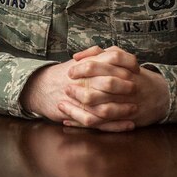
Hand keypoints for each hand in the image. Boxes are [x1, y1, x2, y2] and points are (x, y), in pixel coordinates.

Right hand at [20, 56, 137, 131]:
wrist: (40, 87)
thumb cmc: (62, 74)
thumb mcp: (78, 62)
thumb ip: (95, 55)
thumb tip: (116, 52)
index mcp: (86, 66)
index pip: (112, 59)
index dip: (127, 64)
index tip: (136, 69)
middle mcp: (84, 81)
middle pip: (110, 83)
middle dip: (126, 87)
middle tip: (136, 88)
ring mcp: (81, 100)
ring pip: (107, 106)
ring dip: (123, 108)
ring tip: (134, 108)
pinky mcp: (78, 115)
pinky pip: (100, 123)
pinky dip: (117, 125)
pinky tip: (129, 124)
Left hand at [59, 46, 168, 130]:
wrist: (162, 95)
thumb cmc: (135, 75)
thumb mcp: (122, 59)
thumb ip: (100, 54)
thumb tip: (77, 56)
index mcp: (124, 70)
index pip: (101, 66)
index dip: (84, 68)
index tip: (70, 70)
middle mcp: (126, 88)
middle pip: (101, 89)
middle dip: (80, 90)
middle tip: (67, 88)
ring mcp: (126, 106)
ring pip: (100, 110)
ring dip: (79, 110)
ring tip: (62, 105)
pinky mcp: (125, 121)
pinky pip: (103, 125)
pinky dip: (85, 124)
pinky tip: (68, 121)